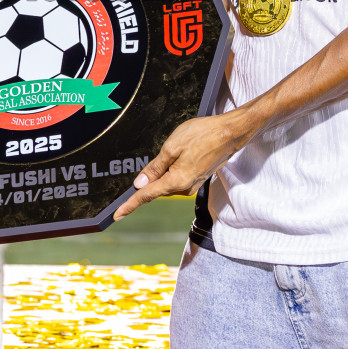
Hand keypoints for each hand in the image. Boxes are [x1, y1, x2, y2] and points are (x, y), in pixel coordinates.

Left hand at [113, 112, 254, 219]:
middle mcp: (185, 188)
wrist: (231, 133)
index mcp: (176, 182)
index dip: (130, 205)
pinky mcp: (197, 178)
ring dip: (164, 169)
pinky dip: (173, 167)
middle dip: (151, 176)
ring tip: (180, 146)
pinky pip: (177, 177)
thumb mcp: (172, 147)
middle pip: (157, 187)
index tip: (117, 215)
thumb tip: (140, 184)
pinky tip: (182, 151)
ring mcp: (192, 184)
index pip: (147, 195)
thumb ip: (154, 167)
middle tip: (162, 153)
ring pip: (167, 180)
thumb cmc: (203, 135)